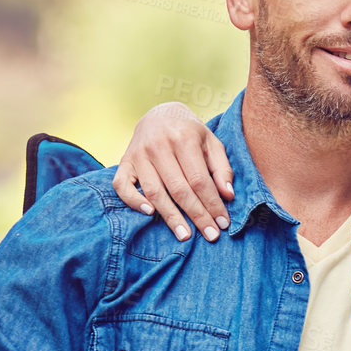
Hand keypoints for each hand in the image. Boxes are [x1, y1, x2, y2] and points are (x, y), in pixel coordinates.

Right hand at [113, 102, 234, 241]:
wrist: (159, 114)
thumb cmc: (190, 133)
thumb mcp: (211, 142)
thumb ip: (222, 168)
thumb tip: (228, 196)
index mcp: (183, 138)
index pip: (199, 180)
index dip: (212, 204)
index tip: (222, 223)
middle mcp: (158, 146)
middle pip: (179, 189)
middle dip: (197, 215)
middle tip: (210, 236)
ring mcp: (138, 154)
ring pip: (154, 191)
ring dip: (170, 216)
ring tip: (185, 235)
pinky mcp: (124, 161)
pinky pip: (122, 186)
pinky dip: (133, 201)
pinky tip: (150, 214)